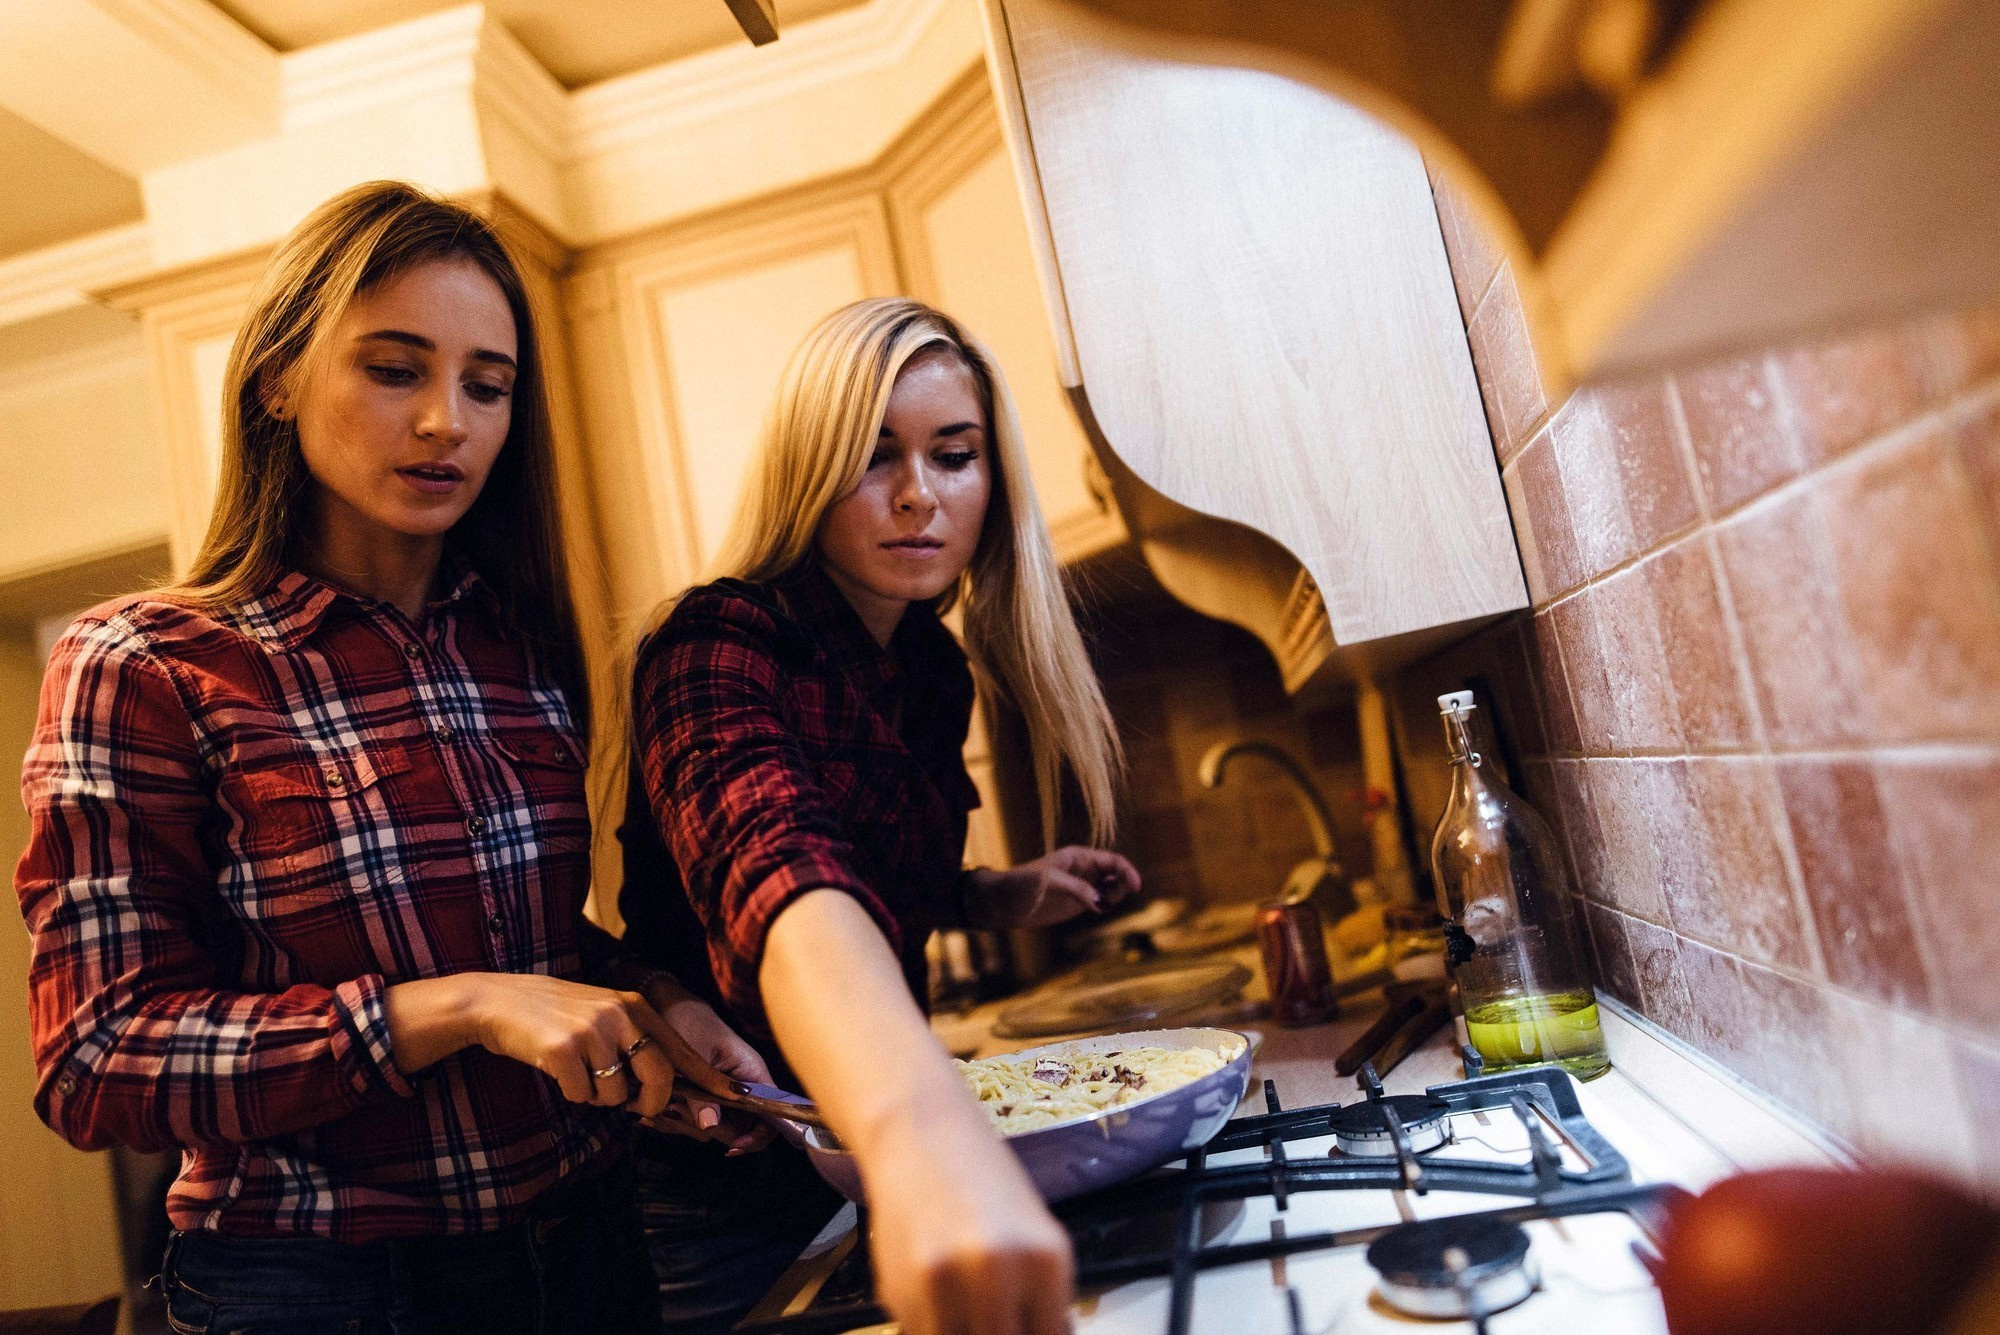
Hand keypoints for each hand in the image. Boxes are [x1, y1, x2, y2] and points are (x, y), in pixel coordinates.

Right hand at [386, 973, 679, 1115]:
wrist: (500, 1002)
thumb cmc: (555, 1016)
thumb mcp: (603, 1016)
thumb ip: (635, 1043)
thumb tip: (666, 1088)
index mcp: (635, 1006)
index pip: (681, 1049)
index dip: (706, 1078)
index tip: (730, 1097)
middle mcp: (619, 1015)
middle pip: (658, 1077)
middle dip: (650, 1103)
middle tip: (635, 1108)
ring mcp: (592, 1031)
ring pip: (616, 1094)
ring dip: (599, 1096)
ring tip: (579, 1070)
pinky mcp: (563, 1050)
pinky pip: (583, 1096)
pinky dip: (572, 1093)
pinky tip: (558, 1070)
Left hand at [637, 981, 775, 1153]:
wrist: (663, 1003)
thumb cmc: (686, 1020)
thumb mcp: (694, 1057)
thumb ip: (703, 1094)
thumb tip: (710, 1127)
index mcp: (751, 1073)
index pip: (773, 1114)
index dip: (758, 1136)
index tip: (733, 1147)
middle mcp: (740, 1087)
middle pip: (738, 1128)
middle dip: (708, 1129)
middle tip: (677, 1114)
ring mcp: (720, 1092)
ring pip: (712, 1127)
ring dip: (684, 1124)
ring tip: (660, 1108)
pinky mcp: (701, 1095)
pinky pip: (693, 1120)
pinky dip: (673, 1120)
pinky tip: (654, 1110)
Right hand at [865, 1114, 1074, 1334]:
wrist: (920, 1134)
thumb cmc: (980, 1182)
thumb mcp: (1032, 1235)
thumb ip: (1042, 1296)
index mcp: (1047, 1260)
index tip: (1019, 1327)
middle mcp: (1002, 1272)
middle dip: (995, 1332)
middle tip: (984, 1317)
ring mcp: (951, 1282)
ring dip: (957, 1331)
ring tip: (956, 1306)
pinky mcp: (904, 1288)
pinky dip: (926, 1325)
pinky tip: (928, 1294)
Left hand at [966, 847, 1140, 928]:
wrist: (1002, 903)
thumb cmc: (1021, 885)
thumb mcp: (1048, 882)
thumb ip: (1077, 889)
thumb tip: (1102, 903)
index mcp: (1079, 856)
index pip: (1112, 860)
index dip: (1128, 870)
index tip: (1136, 886)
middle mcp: (1084, 869)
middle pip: (1117, 873)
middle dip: (1125, 883)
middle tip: (1116, 897)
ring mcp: (1083, 886)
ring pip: (1112, 888)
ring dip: (1117, 895)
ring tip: (1102, 903)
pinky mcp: (1078, 903)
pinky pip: (1102, 901)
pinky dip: (1107, 905)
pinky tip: (1100, 908)